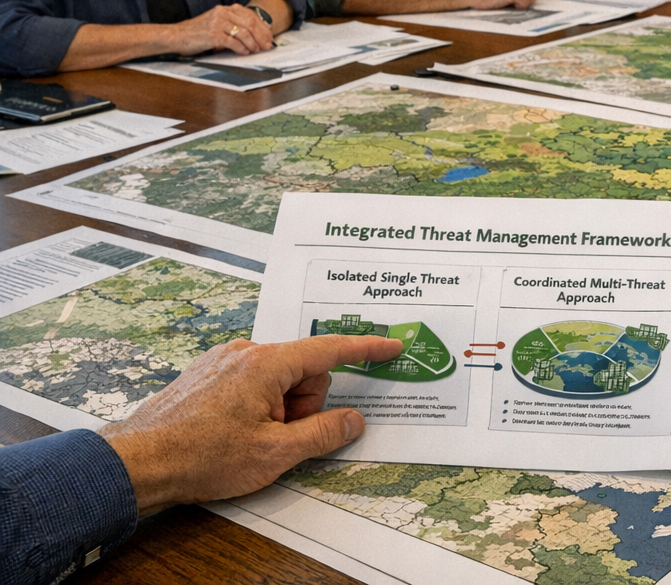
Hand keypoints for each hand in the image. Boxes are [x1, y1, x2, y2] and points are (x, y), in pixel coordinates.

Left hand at [98, 334, 402, 513]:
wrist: (137, 463)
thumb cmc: (201, 457)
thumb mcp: (275, 454)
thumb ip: (323, 433)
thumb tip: (353, 420)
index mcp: (267, 363)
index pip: (331, 349)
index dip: (367, 348)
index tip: (393, 346)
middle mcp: (246, 351)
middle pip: (304, 372)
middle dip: (303, 405)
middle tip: (279, 438)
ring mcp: (224, 360)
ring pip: (278, 379)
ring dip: (278, 409)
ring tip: (249, 439)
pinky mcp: (209, 372)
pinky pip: (253, 382)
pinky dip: (257, 405)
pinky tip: (233, 431)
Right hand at [175, 3, 274, 55]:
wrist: (176, 36)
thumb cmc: (197, 33)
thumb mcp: (217, 24)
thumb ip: (233, 26)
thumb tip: (255, 37)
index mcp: (225, 9)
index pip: (250, 16)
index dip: (263, 28)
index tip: (269, 38)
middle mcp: (222, 13)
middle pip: (250, 23)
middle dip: (261, 36)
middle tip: (267, 46)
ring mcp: (217, 23)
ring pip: (243, 32)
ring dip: (253, 43)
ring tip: (256, 50)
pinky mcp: (212, 34)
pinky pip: (233, 42)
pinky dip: (241, 48)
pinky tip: (244, 52)